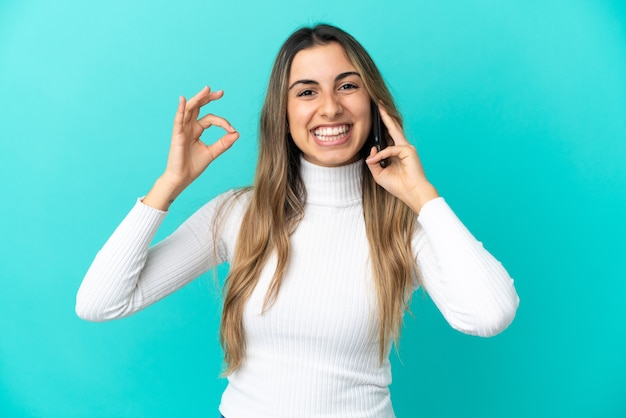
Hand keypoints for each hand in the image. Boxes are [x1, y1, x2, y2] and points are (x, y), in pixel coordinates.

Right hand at [143, 86, 239, 209]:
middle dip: (208, 99)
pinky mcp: (177, 135)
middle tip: (221, 93)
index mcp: (196, 130)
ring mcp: (182, 130)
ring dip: (198, 99)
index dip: (222, 122)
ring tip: (207, 90)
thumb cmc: (193, 166)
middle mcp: (188, 127)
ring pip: (189, 110)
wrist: (182, 179)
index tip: (232, 130)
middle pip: (198, 108)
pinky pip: (178, 119)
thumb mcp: (212, 153)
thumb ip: (223, 143)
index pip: (210, 119)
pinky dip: (181, 109)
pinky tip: (183, 99)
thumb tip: (237, 133)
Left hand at [365, 105, 438, 212]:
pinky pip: (390, 149)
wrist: (411, 193)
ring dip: (386, 118)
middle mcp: (402, 148)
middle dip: (385, 115)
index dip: (381, 126)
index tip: (374, 116)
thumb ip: (373, 162)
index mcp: (395, 153)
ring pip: (394, 130)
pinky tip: (375, 159)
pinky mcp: (408, 151)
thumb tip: (372, 150)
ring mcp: (406, 148)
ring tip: (379, 107)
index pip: (387, 136)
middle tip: (378, 103)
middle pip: (392, 128)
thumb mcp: (379, 174)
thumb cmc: (398, 185)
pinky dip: (382, 154)